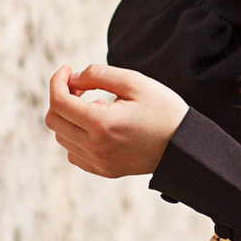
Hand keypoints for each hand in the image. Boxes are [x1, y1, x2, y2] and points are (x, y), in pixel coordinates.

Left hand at [46, 62, 187, 177]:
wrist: (186, 146)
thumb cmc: (164, 110)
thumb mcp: (135, 82)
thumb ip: (98, 75)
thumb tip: (72, 78)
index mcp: (102, 124)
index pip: (59, 101)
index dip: (57, 80)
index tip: (68, 69)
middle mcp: (95, 147)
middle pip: (54, 120)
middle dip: (61, 97)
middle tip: (82, 86)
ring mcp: (98, 162)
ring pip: (62, 137)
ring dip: (71, 117)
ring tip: (98, 106)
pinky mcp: (104, 170)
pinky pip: (74, 153)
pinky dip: (76, 136)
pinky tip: (99, 127)